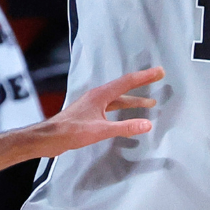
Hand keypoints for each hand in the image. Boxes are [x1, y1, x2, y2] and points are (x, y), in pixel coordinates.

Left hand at [34, 66, 163, 156]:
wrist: (50, 137)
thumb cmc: (72, 132)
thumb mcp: (101, 130)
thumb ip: (125, 127)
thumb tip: (148, 124)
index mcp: (101, 95)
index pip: (127, 82)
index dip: (145, 77)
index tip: (159, 72)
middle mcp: (98, 96)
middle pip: (124, 88)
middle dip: (142, 84)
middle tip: (158, 79)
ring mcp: (93, 104)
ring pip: (118, 99)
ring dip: (133, 101)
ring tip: (150, 103)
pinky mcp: (90, 113)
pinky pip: (112, 107)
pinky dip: (123, 109)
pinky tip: (127, 116)